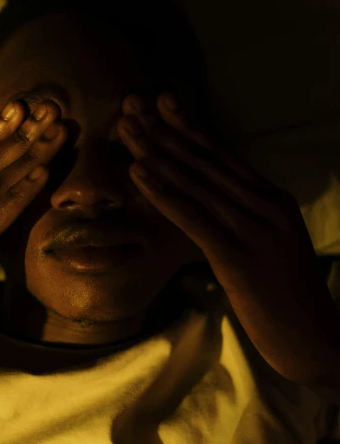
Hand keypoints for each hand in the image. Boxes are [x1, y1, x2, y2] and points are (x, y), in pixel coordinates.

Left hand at [118, 92, 339, 385]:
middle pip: (205, 162)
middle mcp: (266, 206)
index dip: (190, 128)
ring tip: (127, 129)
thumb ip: (244, 218)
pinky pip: (194, 218)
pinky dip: (163, 193)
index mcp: (274, 199)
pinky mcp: (238, 257)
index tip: (162, 103)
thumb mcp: (271, 244)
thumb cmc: (289, 297)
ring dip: (156, 154)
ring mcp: (254, 229)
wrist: (316, 340)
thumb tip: (206, 202)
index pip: (224, 156)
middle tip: (132, 106)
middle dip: (164, 133)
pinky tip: (138, 174)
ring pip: (196, 183)